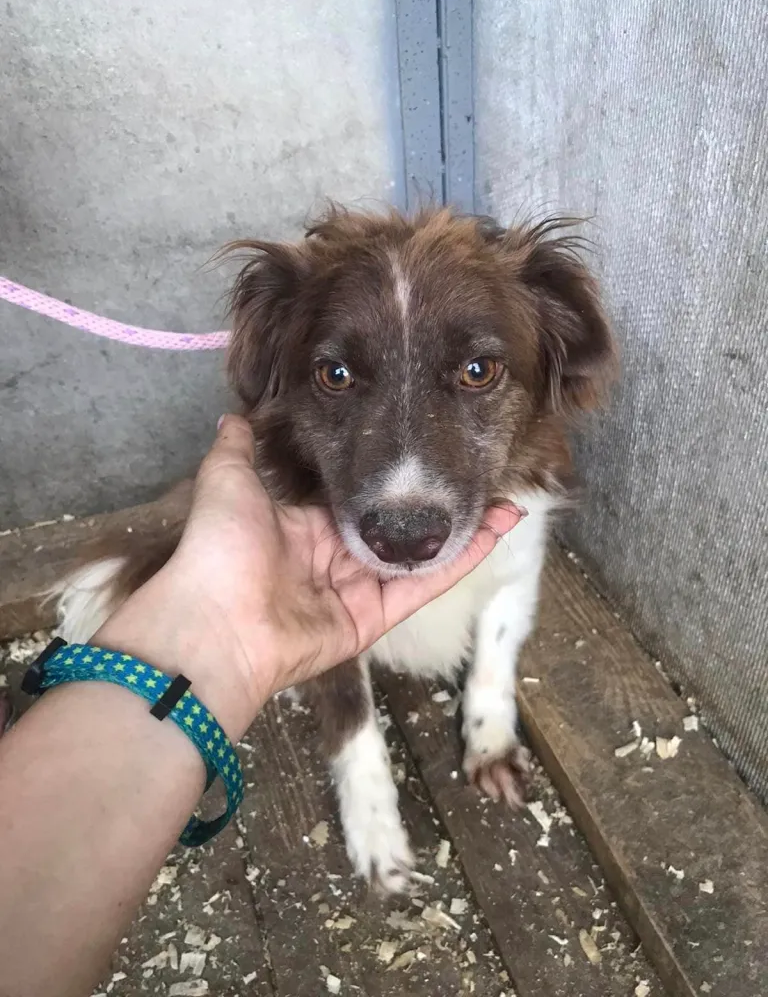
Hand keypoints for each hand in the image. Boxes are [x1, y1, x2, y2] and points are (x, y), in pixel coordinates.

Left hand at [95, 416, 521, 739]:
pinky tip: (495, 531)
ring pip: (420, 554)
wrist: (218, 622)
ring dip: (462, 529)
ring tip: (506, 501)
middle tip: (478, 470)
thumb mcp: (227, 482)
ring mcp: (357, 591)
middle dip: (437, 502)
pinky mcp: (375, 619)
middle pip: (397, 526)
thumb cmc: (221, 547)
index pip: (359, 495)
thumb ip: (238, 448)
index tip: (425, 444)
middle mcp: (334, 558)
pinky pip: (424, 584)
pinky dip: (461, 559)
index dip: (394, 474)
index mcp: (303, 526)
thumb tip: (236, 414)